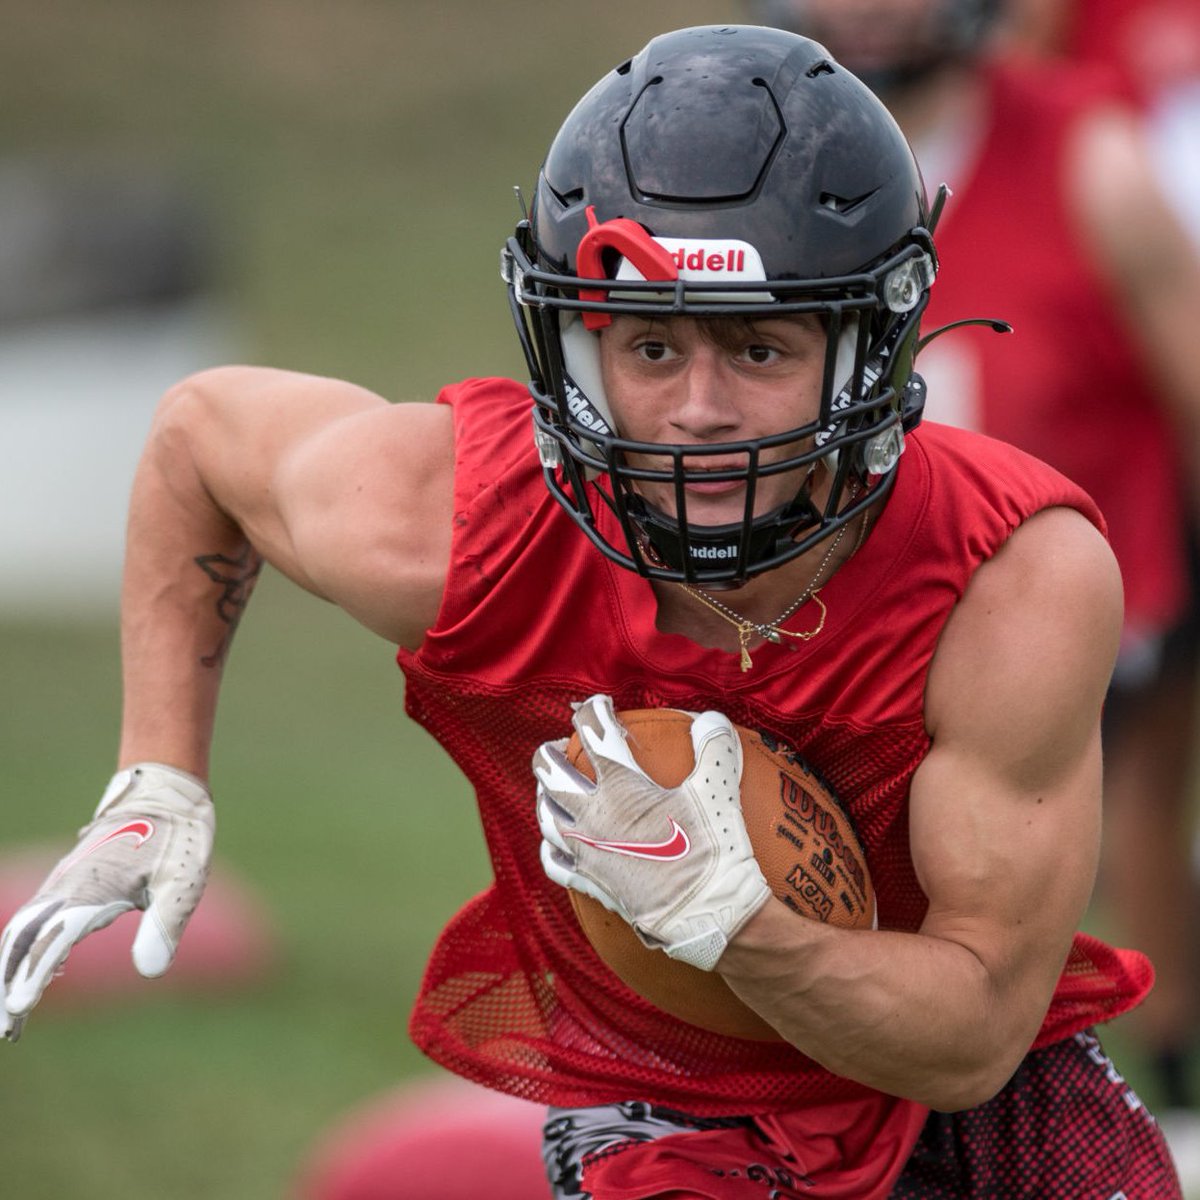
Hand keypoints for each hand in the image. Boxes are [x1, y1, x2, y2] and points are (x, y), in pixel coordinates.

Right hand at [0, 762, 214, 1041]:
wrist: (166, 790)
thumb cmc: (179, 835)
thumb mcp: (184, 880)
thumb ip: (166, 923)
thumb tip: (151, 972)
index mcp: (94, 889)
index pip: (52, 939)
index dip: (33, 976)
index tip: (19, 1010)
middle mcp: (69, 885)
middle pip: (22, 939)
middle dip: (8, 983)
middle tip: (6, 1029)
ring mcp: (65, 880)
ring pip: (23, 928)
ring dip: (11, 967)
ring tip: (12, 1012)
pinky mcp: (70, 879)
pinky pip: (36, 916)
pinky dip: (24, 947)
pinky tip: (38, 973)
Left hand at [533, 695, 769, 970]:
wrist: (709, 915)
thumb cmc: (713, 849)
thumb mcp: (719, 790)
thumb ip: (714, 747)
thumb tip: (712, 719)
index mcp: (620, 787)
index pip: (594, 734)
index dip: (593, 711)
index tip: (601, 704)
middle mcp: (592, 816)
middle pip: (552, 774)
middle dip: (551, 753)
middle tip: (562, 744)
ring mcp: (587, 852)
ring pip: (546, 816)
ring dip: (546, 795)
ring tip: (552, 786)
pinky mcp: (591, 884)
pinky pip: (555, 862)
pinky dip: (551, 847)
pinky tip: (555, 842)